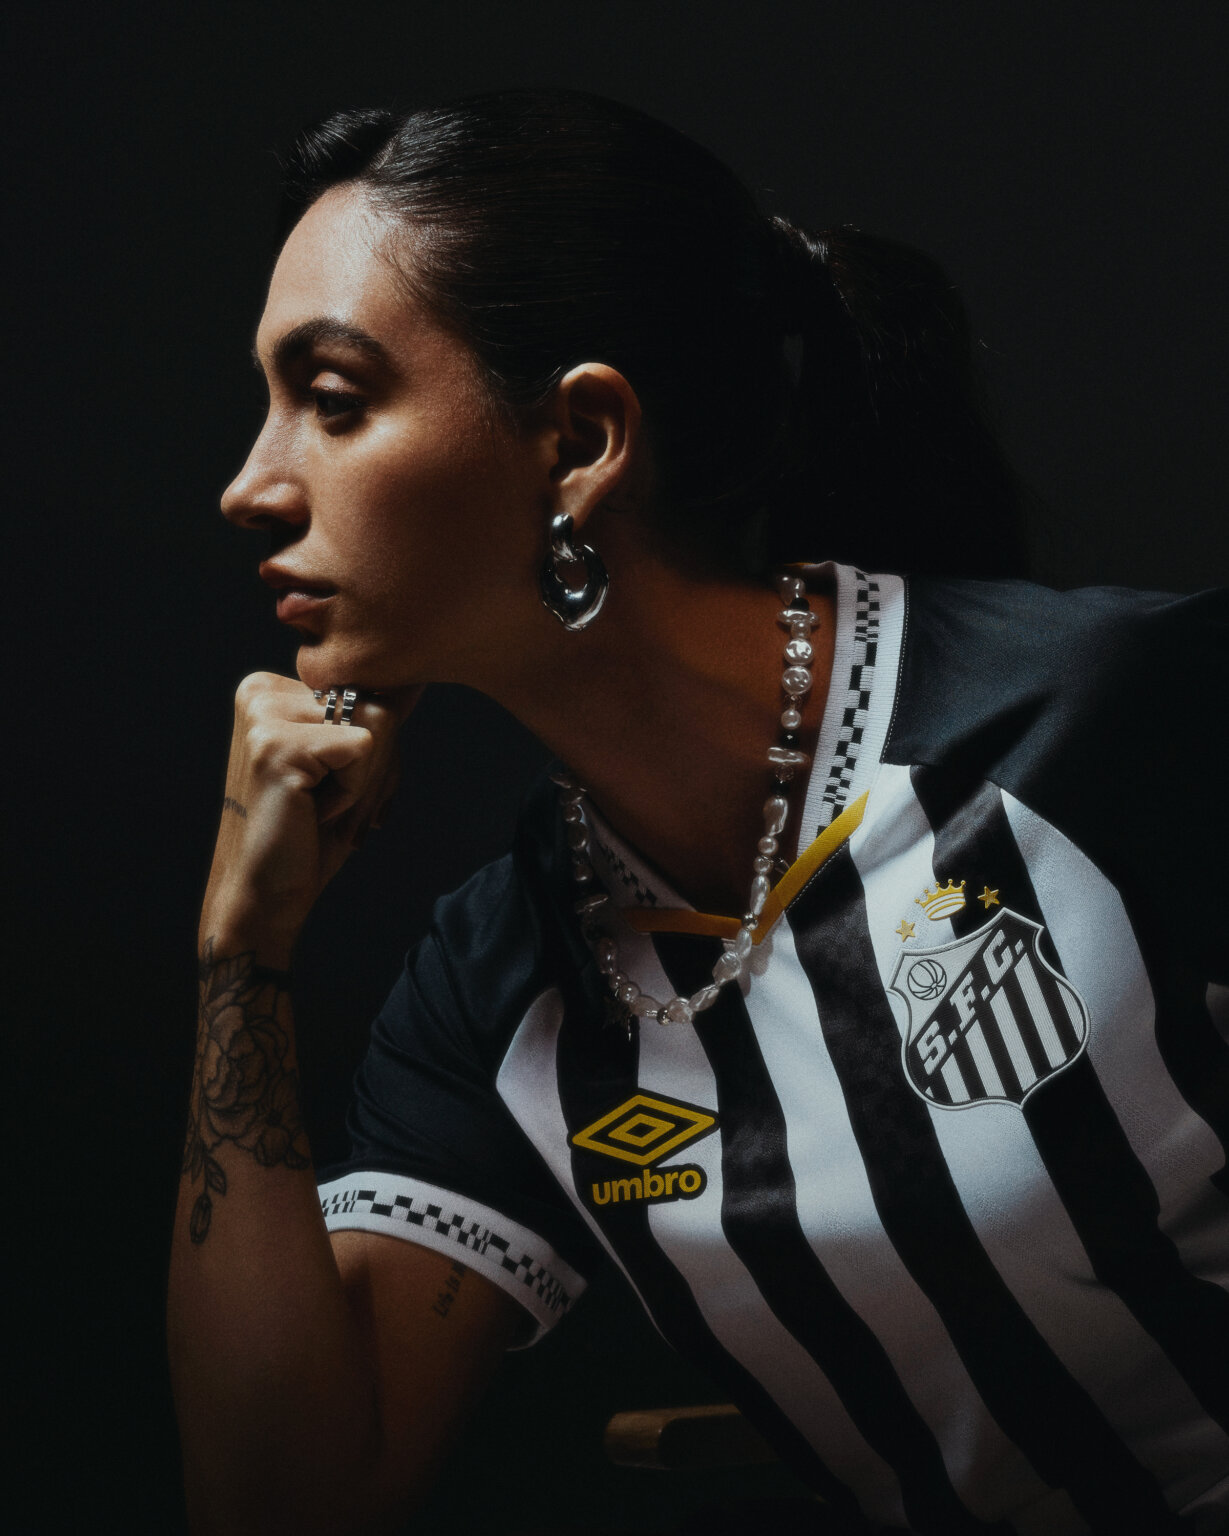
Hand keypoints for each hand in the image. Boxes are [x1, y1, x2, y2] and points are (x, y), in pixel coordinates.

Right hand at [200, 673, 420, 961]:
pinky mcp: (277, 745)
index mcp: (271, 690)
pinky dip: (357, 792)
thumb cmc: (310, 833)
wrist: (267, 894)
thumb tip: (412, 683)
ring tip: (322, 810)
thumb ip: (369, 719)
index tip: (336, 791)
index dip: (377, 754)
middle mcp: (261, 692)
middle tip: (332, 810)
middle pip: (379, 705)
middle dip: (379, 770)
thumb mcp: (346, 765)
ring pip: (379, 723)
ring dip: (368, 783)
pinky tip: (314, 813)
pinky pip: (365, 749)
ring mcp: (264, 716)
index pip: (370, 693)